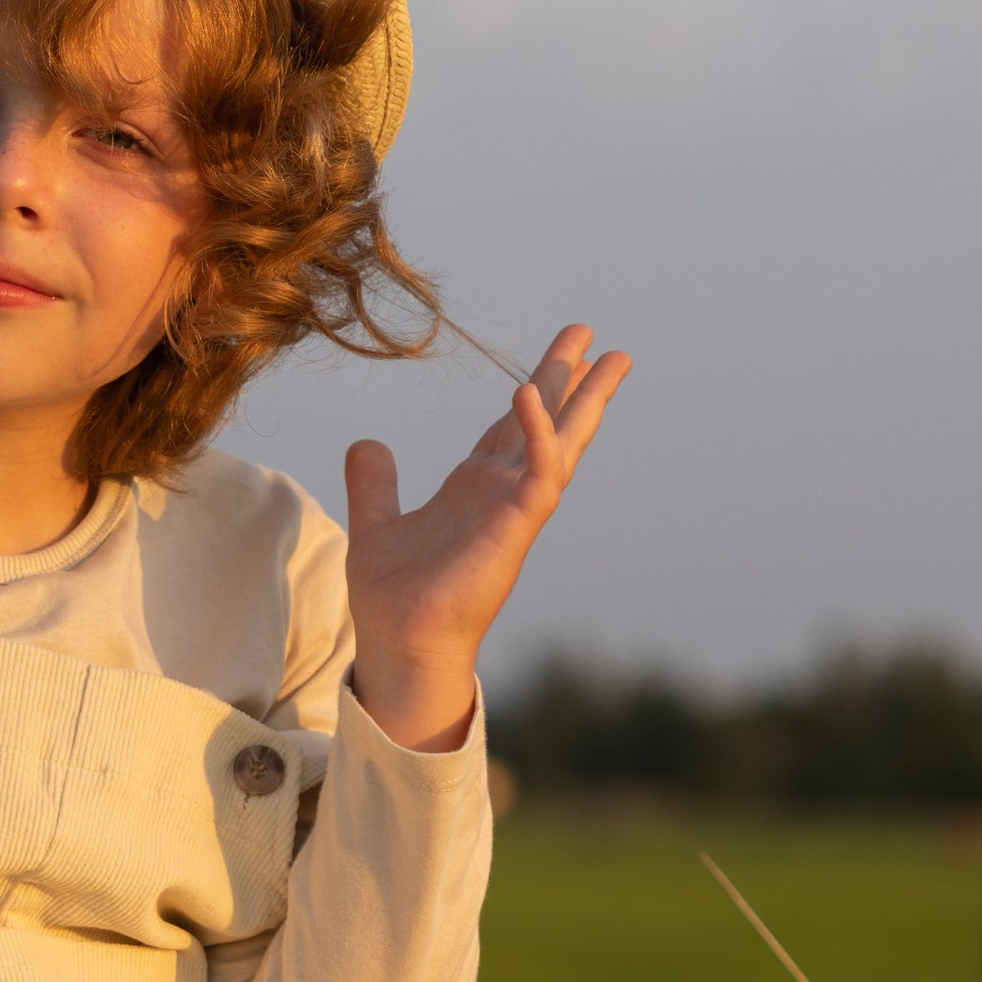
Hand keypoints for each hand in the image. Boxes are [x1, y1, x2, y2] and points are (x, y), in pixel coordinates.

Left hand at [345, 322, 631, 749]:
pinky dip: (537, 433)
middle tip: (599, 339)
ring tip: (613, 359)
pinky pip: (536, 473)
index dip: (536, 388)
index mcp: (475, 489)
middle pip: (546, 424)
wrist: (398, 643)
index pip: (512, 427)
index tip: (563, 353)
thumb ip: (375, 483)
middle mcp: (501, 494)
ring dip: (585, 400)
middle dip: (572, 381)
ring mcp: (513, 509)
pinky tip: (529, 394)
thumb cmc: (394, 598)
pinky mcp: (514, 527)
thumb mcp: (377, 522)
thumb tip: (368, 444)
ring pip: (560, 442)